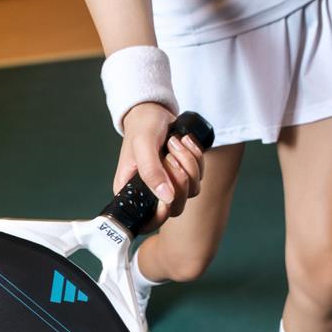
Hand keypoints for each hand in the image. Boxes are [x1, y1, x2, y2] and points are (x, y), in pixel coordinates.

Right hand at [113, 102, 203, 232]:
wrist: (154, 110)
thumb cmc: (142, 126)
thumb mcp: (143, 146)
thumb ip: (151, 172)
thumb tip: (166, 197)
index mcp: (131, 191)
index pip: (146, 221)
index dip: (160, 214)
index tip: (166, 195)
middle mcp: (150, 193)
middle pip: (175, 207)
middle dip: (180, 179)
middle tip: (170, 155)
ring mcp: (169, 185)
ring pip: (191, 191)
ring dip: (189, 163)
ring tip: (174, 142)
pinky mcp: (183, 176)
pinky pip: (199, 177)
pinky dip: (196, 157)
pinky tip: (184, 142)